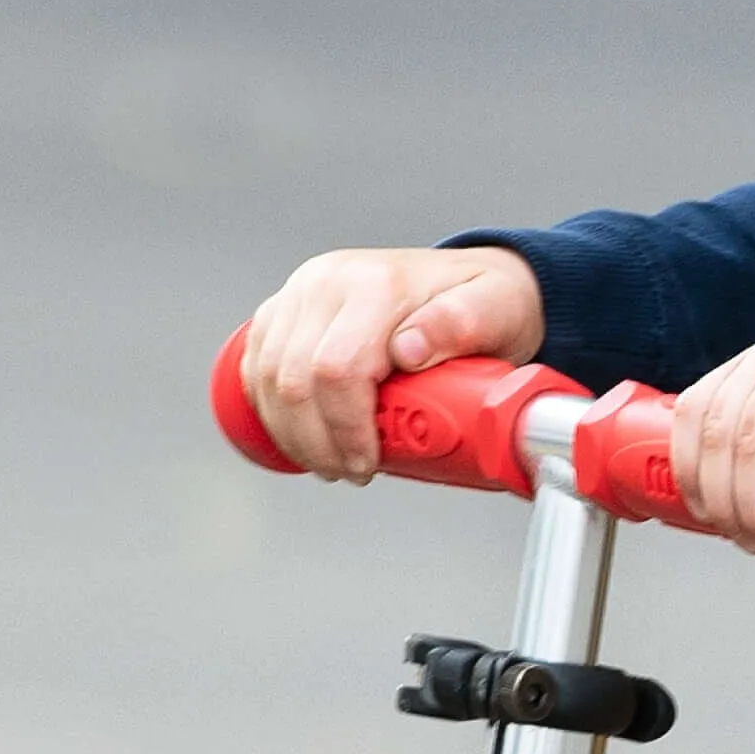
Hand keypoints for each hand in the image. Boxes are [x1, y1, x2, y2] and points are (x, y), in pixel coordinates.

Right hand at [239, 247, 545, 480]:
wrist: (466, 281)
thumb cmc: (486, 305)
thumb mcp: (497, 310)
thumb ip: (460, 324)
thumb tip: (407, 350)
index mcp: (374, 287)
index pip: (336, 370)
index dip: (347, 430)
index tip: (370, 463)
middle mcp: (327, 283)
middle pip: (294, 379)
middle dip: (318, 443)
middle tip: (351, 472)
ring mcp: (301, 293)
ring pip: (268, 376)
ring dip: (293, 434)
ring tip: (330, 463)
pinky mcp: (285, 309)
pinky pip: (257, 365)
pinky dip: (272, 411)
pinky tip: (300, 436)